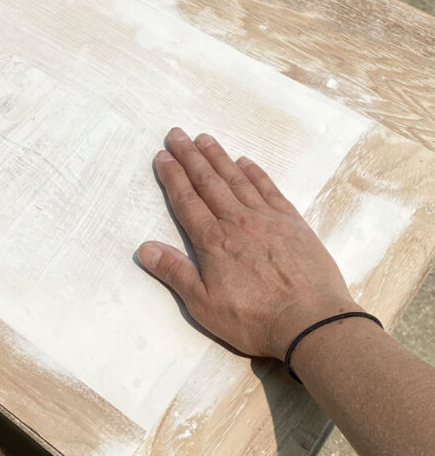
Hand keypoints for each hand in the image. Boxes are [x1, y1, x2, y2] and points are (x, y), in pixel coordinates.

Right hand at [138, 127, 361, 359]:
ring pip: (236, 179)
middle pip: (208, 181)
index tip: (163, 155)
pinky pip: (269, 189)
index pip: (186, 200)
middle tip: (177, 133)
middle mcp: (236, 220)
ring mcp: (266, 218)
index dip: (172, 176)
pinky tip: (245, 161)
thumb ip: (174, 273)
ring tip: (204, 138)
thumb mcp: (203, 305)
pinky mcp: (292, 221)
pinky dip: (255, 172)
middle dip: (190, 156)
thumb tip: (144, 248)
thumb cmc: (254, 318)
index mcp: (212, 240)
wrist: (311, 322)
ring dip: (218, 157)